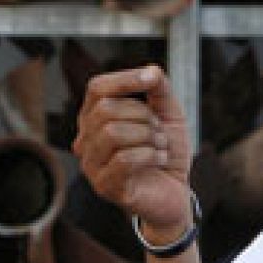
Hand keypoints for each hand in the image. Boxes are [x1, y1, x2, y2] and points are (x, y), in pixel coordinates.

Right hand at [74, 64, 192, 241]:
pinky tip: (160, 160)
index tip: (152, 80)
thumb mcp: (168, 113)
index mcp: (95, 117)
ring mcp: (92, 165)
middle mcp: (86, 139)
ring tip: (160, 146)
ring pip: (112, 133)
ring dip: (147, 136)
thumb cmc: (165, 151)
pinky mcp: (104, 186)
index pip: (97, 88)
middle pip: (105, 110)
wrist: (175, 192)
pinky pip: (123, 160)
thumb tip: (151, 70)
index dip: (124, 79)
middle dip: (142, 115)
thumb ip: (159, 89)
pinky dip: (150, 155)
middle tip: (159, 130)